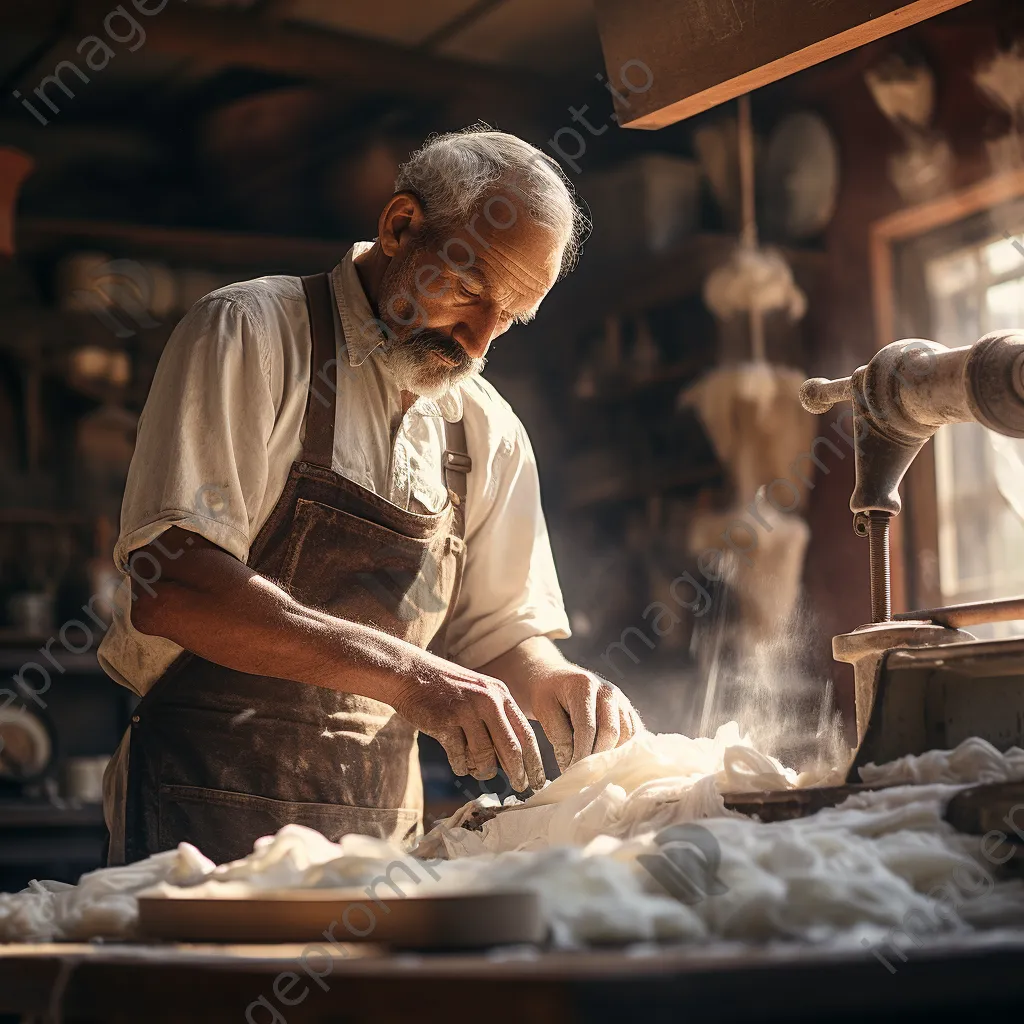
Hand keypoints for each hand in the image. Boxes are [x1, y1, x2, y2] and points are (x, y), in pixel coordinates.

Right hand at [387, 650, 545, 792]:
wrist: (410, 673)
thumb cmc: (447, 689)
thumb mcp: (480, 693)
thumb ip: (498, 719)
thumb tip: (515, 759)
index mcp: (500, 694)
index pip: (526, 733)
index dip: (534, 761)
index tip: (538, 780)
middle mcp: (487, 701)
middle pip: (511, 749)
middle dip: (518, 774)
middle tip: (521, 788)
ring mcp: (466, 711)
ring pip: (485, 757)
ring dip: (482, 771)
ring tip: (476, 769)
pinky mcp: (445, 723)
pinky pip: (459, 758)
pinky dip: (460, 766)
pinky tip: (458, 762)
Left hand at [530, 669, 643, 771]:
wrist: (553, 676)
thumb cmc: (545, 694)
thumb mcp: (543, 710)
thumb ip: (559, 737)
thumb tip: (572, 767)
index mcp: (584, 685)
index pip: (587, 728)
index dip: (580, 755)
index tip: (571, 774)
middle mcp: (607, 690)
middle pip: (610, 732)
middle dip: (596, 758)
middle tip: (582, 777)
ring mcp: (621, 699)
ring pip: (626, 735)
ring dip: (611, 755)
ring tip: (593, 770)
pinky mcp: (627, 709)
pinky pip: (633, 733)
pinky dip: (622, 750)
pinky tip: (608, 762)